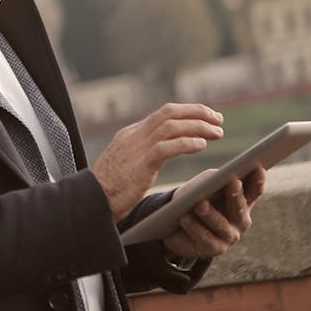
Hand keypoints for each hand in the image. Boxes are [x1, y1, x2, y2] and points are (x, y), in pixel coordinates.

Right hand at [92, 102, 223, 221]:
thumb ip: (143, 152)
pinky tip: (202, 145)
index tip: (207, 116)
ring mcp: (136, 147)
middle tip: (218, 119)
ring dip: (198, 127)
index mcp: (131, 133)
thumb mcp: (127, 162)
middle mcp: (134, 135)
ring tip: (218, 133)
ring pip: (172, 126)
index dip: (188, 112)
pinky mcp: (140, 163)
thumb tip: (163, 149)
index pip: (163, 113)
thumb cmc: (110, 187)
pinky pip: (167, 146)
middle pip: (169, 112)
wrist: (92, 199)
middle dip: (197, 112)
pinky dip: (187, 143)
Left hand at [162, 165, 266, 258]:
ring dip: (210, 214)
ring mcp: (229, 237)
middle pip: (240, 208)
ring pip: (221, 224)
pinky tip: (185, 218)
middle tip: (233, 182)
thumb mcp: (202, 186)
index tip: (258, 168)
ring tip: (199, 204)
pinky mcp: (214, 249)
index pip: (253, 191)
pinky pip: (205, 238)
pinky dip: (194, 227)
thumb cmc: (192, 200)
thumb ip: (214, 180)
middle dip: (236, 196)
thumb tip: (220, 176)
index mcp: (242, 202)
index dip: (257, 181)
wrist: (173, 227)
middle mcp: (240, 221)